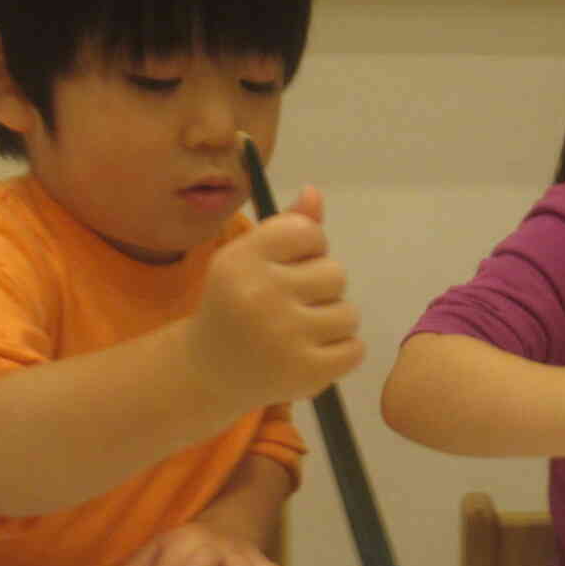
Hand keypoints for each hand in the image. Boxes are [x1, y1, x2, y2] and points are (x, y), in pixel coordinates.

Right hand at [186, 185, 363, 411]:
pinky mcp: (305, 372)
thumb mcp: (248, 261)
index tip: (290, 266)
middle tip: (291, 306)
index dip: (310, 248)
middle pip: (336, 272)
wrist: (209, 372)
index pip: (308, 232)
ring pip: (349, 312)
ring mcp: (283, 336)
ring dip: (332, 322)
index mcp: (241, 259)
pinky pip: (355, 349)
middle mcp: (259, 294)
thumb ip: (284, 227)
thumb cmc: (234, 307)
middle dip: (322, 289)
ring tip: (300, 332)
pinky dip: (341, 352)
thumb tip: (314, 193)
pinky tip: (310, 354)